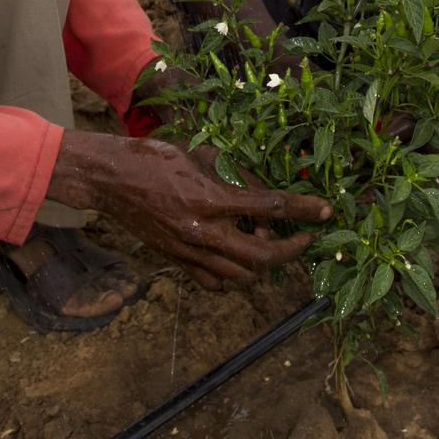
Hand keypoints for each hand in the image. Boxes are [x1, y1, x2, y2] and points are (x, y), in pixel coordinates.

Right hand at [47, 132, 331, 288]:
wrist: (112, 180)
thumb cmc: (157, 158)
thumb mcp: (203, 154)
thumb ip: (236, 175)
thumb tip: (264, 194)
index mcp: (211, 198)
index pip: (270, 207)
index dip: (303, 210)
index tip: (325, 211)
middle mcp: (203, 232)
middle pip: (263, 256)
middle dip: (291, 250)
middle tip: (303, 239)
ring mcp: (189, 252)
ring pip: (242, 276)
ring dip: (263, 264)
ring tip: (266, 243)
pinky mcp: (177, 262)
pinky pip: (215, 283)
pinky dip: (233, 276)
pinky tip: (237, 259)